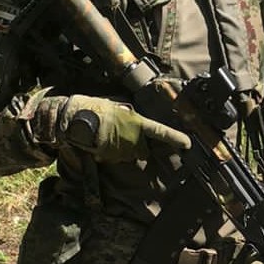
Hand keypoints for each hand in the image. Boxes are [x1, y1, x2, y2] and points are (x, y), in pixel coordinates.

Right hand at [32, 94, 190, 162]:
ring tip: (109, 135)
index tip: (188, 144)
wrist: (76, 119)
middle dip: (139, 146)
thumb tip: (137, 121)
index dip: (175, 138)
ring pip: (130, 154)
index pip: (161, 131)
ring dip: (124, 149)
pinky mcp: (109, 157)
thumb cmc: (96, 107)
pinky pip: (115, 157)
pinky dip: (111, 152)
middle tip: (125, 135)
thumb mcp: (118, 106)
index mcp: (137, 122)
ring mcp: (121, 149)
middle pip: (144, 149)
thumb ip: (131, 116)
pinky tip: (102, 141)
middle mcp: (132, 138)